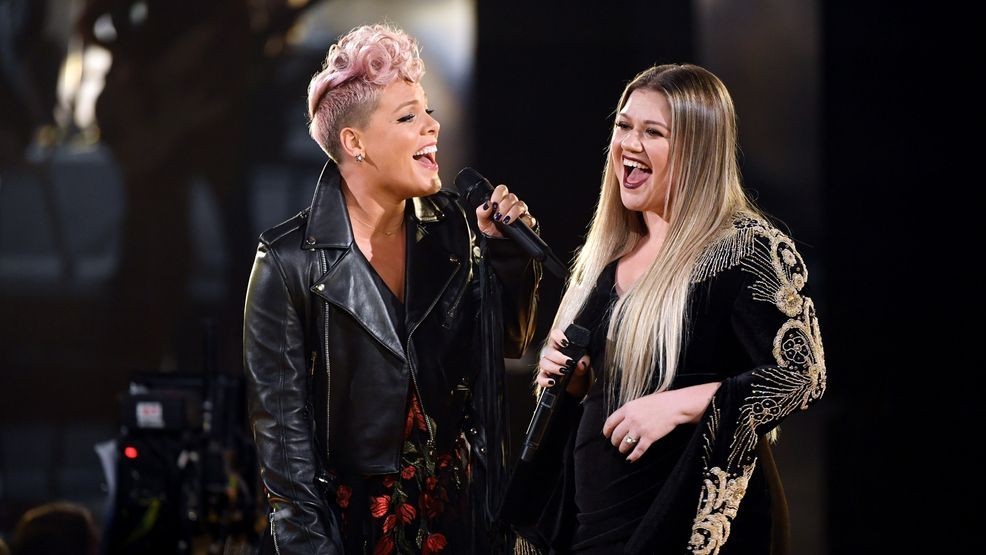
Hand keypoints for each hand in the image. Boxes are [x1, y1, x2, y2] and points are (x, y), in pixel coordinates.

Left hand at [475, 184, 534, 237]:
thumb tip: (487, 205)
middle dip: (504, 206)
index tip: (494, 204)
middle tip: (498, 216)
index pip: (502, 190)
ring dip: (513, 212)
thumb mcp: (483, 223)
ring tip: (505, 221)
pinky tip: (516, 224)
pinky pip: (529, 218)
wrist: (500, 245)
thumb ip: (481, 212)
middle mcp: (512, 205)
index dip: (498, 194)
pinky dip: (524, 221)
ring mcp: (521, 212)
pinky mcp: (528, 222)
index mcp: (501, 202)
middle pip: (511, 197)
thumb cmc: (493, 230)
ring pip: (521, 205)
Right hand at [536, 328, 589, 397]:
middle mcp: (551, 353)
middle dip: (559, 357)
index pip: (555, 334)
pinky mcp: (545, 376)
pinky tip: (552, 382)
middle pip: (549, 351)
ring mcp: (546, 364)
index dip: (558, 336)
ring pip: (543, 363)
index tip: (566, 343)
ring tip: (564, 371)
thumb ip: (584, 360)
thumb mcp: (584, 361)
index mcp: (560, 344)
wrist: (576, 379)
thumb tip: (581, 363)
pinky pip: (540, 378)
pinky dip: (544, 380)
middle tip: (569, 362)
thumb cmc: (578, 365)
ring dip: (554, 367)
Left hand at [602, 382, 720, 461]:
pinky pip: (638, 450)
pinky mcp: (649, 437)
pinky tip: (631, 458)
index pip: (610, 422)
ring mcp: (640, 429)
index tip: (606, 435)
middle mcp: (631, 419)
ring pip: (625, 444)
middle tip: (615, 444)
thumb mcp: (639, 402)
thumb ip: (629, 410)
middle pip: (616, 435)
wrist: (674, 406)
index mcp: (627, 408)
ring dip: (622, 449)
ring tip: (623, 450)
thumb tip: (620, 420)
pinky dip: (633, 456)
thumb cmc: (658, 402)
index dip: (606, 431)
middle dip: (614, 442)